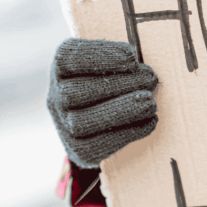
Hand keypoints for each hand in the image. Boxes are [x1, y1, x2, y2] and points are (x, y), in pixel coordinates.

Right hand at [47, 38, 158, 167]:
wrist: (105, 121)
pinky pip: (98, 145)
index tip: (131, 57)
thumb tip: (143, 61)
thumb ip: (125, 57)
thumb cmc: (116, 80)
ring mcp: (65, 125)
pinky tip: (150, 121)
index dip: (99, 56)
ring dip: (121, 110)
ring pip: (82, 122)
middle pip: (75, 92)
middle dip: (118, 85)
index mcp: (62, 66)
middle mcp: (57, 96)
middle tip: (150, 79)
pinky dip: (128, 132)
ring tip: (150, 102)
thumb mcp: (116, 62)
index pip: (68, 57)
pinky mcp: (80, 149)